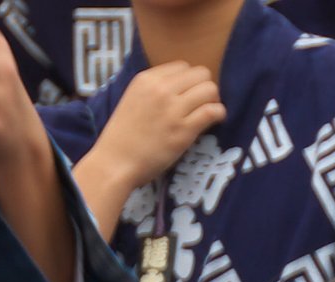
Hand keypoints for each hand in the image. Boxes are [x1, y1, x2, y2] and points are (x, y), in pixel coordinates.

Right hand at [88, 62, 225, 202]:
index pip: (182, 66)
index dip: (190, 80)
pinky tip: (216, 120)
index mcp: (147, 79)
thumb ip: (153, 90)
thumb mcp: (133, 100)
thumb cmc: (123, 137)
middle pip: (199, 73)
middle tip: (203, 102)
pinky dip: (219, 113)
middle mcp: (161, 89)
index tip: (189, 94)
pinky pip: (212, 111)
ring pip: (209, 89)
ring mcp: (173, 109)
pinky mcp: (183, 130)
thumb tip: (177, 89)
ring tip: (210, 111)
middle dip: (205, 86)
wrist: (116, 162)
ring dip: (214, 99)